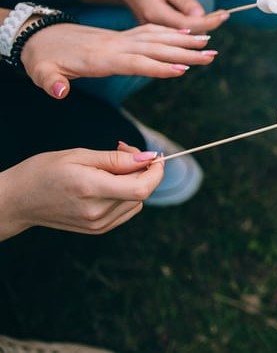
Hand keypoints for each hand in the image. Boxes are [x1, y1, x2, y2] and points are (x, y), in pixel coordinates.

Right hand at [0, 143, 162, 240]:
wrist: (17, 200)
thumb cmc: (44, 171)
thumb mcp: (79, 155)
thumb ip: (117, 158)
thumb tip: (148, 158)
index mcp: (91, 190)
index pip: (142, 188)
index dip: (156, 172)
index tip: (155, 156)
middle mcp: (97, 212)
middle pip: (142, 193)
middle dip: (143, 170)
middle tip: (124, 151)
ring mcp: (98, 224)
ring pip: (137, 202)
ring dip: (135, 182)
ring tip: (110, 167)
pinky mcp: (98, 230)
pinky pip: (127, 210)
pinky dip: (126, 195)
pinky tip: (108, 183)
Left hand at [20, 22, 216, 98]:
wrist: (39, 34)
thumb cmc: (43, 57)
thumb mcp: (41, 71)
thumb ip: (51, 81)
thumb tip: (59, 92)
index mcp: (101, 57)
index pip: (135, 62)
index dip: (158, 67)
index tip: (183, 70)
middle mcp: (117, 44)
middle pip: (156, 48)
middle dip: (185, 52)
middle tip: (212, 55)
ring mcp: (121, 38)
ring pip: (157, 37)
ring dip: (184, 39)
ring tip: (208, 43)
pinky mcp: (123, 36)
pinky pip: (151, 31)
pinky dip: (170, 32)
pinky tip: (187, 33)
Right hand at [66, 0, 229, 32]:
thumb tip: (200, 15)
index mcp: (156, 14)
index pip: (190, 25)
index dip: (210, 21)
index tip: (226, 14)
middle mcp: (154, 26)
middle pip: (189, 33)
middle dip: (209, 25)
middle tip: (225, 14)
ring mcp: (154, 30)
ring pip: (184, 34)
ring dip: (202, 26)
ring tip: (219, 16)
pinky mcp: (156, 28)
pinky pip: (178, 31)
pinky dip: (193, 24)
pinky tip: (204, 17)